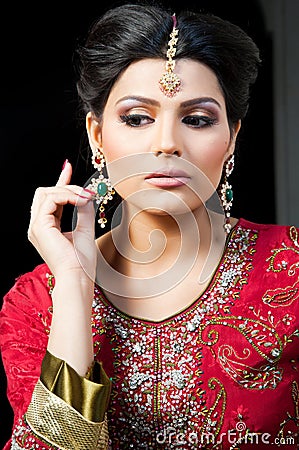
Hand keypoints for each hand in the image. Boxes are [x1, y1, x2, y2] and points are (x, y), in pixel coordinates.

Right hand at [28, 160, 96, 280]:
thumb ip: (84, 211)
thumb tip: (86, 195)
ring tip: (86, 197)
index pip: (51, 199)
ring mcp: (36, 227)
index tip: (68, 168)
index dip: (60, 182)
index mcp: (47, 228)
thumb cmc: (82, 262)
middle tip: (86, 192)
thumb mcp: (85, 230)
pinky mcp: (39, 226)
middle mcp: (38, 226)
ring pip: (46, 193)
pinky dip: (66, 196)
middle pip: (45, 193)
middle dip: (66, 186)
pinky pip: (50, 200)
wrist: (78, 278)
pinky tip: (80, 201)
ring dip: (68, 190)